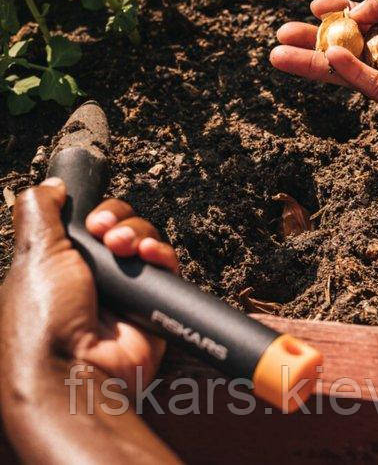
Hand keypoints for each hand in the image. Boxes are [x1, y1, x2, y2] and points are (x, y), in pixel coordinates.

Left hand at [1, 177, 177, 390]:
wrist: (75, 369)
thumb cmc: (44, 318)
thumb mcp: (33, 254)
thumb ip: (40, 212)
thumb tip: (53, 185)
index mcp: (67, 262)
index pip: (94, 222)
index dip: (99, 213)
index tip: (93, 222)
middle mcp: (98, 274)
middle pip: (124, 226)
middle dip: (121, 222)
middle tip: (108, 236)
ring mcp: (127, 289)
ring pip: (148, 241)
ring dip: (140, 236)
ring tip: (127, 250)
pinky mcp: (152, 302)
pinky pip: (167, 266)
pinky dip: (163, 256)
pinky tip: (150, 257)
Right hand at [271, 0, 377, 132]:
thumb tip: (355, 9)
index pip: (368, 15)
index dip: (341, 11)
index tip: (315, 6)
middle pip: (349, 44)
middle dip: (314, 39)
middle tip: (281, 36)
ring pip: (348, 68)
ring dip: (313, 62)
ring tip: (277, 55)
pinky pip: (367, 84)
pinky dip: (347, 71)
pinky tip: (324, 59)